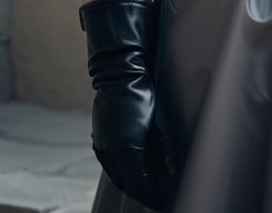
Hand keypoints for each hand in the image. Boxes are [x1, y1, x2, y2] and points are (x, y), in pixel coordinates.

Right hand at [80, 0, 177, 209]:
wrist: (120, 72)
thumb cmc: (145, 93)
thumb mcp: (162, 121)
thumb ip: (167, 149)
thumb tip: (173, 173)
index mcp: (128, 148)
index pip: (140, 185)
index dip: (152, 196)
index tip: (163, 201)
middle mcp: (111, 150)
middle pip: (126, 184)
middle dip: (142, 194)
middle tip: (157, 198)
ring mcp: (102, 144)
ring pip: (115, 175)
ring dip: (130, 184)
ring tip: (145, 188)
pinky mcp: (97, 137)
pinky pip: (107, 163)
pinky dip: (119, 172)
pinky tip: (129, 171)